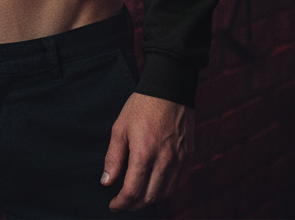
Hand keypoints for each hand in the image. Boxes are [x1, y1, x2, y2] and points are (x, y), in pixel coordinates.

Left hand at [101, 92, 193, 211]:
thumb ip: (114, 157)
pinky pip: (178, 185)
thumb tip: (106, 182)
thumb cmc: (142, 106)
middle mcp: (164, 160)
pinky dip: (166, 191)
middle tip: (123, 202)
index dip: (121, 203)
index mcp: (144, 153)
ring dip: (149, 199)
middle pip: (149, 198)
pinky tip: (155, 185)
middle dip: (133, 205)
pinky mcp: (188, 157)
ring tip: (137, 194)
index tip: (113, 205)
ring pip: (165, 194)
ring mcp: (179, 160)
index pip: (132, 191)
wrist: (169, 89)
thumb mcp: (120, 127)